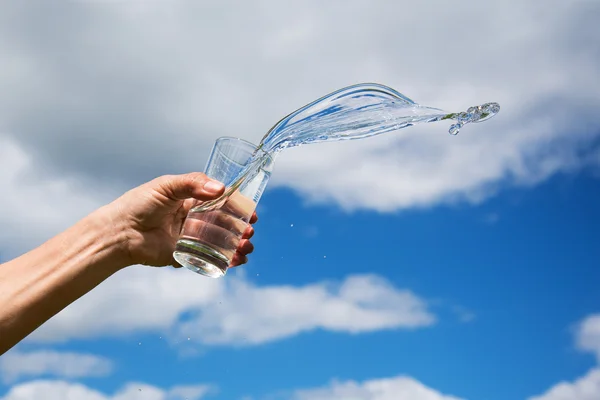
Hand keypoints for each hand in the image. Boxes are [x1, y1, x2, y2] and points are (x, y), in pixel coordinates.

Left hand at [105, 172, 256, 267]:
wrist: (119, 232)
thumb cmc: (139, 204)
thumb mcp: (167, 186)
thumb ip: (193, 184)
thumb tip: (220, 189)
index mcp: (192, 200)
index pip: (222, 203)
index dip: (238, 208)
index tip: (251, 213)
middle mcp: (194, 219)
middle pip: (226, 224)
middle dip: (242, 230)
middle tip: (249, 232)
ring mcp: (192, 239)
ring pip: (222, 242)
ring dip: (238, 246)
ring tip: (246, 248)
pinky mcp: (186, 256)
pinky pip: (210, 259)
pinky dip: (227, 261)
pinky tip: (237, 261)